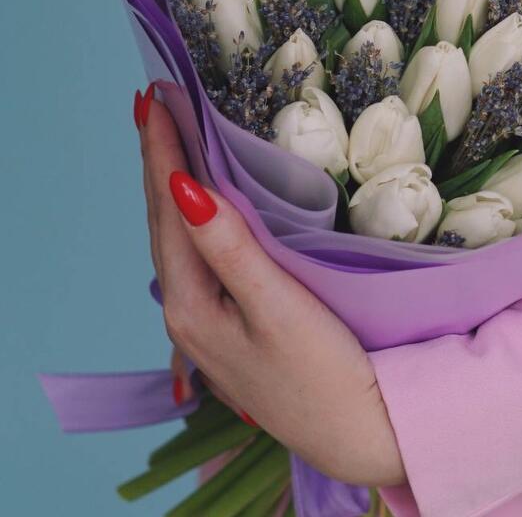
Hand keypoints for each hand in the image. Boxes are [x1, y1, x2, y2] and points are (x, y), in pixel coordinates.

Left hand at [137, 87, 405, 487]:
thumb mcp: (277, 308)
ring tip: (166, 144)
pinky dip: (191, 218)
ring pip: (177, 241)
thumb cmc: (326, 372)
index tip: (157, 97)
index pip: (168, 210)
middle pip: (162, 223)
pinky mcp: (230, 328)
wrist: (360, 434)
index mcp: (191, 305)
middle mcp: (186, 314)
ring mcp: (206, 325)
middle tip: (152, 105)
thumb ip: (229, 249)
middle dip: (155, 162)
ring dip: (169, 188)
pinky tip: (199, 209)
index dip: (162, 152)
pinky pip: (197, 257)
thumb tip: (183, 187)